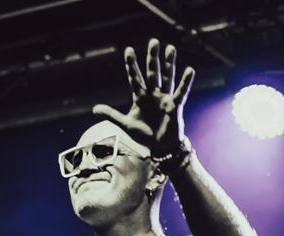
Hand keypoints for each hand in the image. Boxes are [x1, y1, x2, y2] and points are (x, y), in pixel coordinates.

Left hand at [92, 38, 193, 155]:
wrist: (159, 146)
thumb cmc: (144, 134)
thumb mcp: (125, 124)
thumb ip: (111, 114)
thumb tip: (94, 109)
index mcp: (140, 97)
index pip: (134, 78)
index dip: (131, 64)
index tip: (128, 49)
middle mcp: (153, 94)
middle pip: (152, 72)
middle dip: (152, 58)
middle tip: (153, 41)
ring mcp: (164, 98)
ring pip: (167, 77)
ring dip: (169, 64)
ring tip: (170, 48)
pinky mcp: (175, 106)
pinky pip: (180, 92)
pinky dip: (185, 82)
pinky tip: (189, 70)